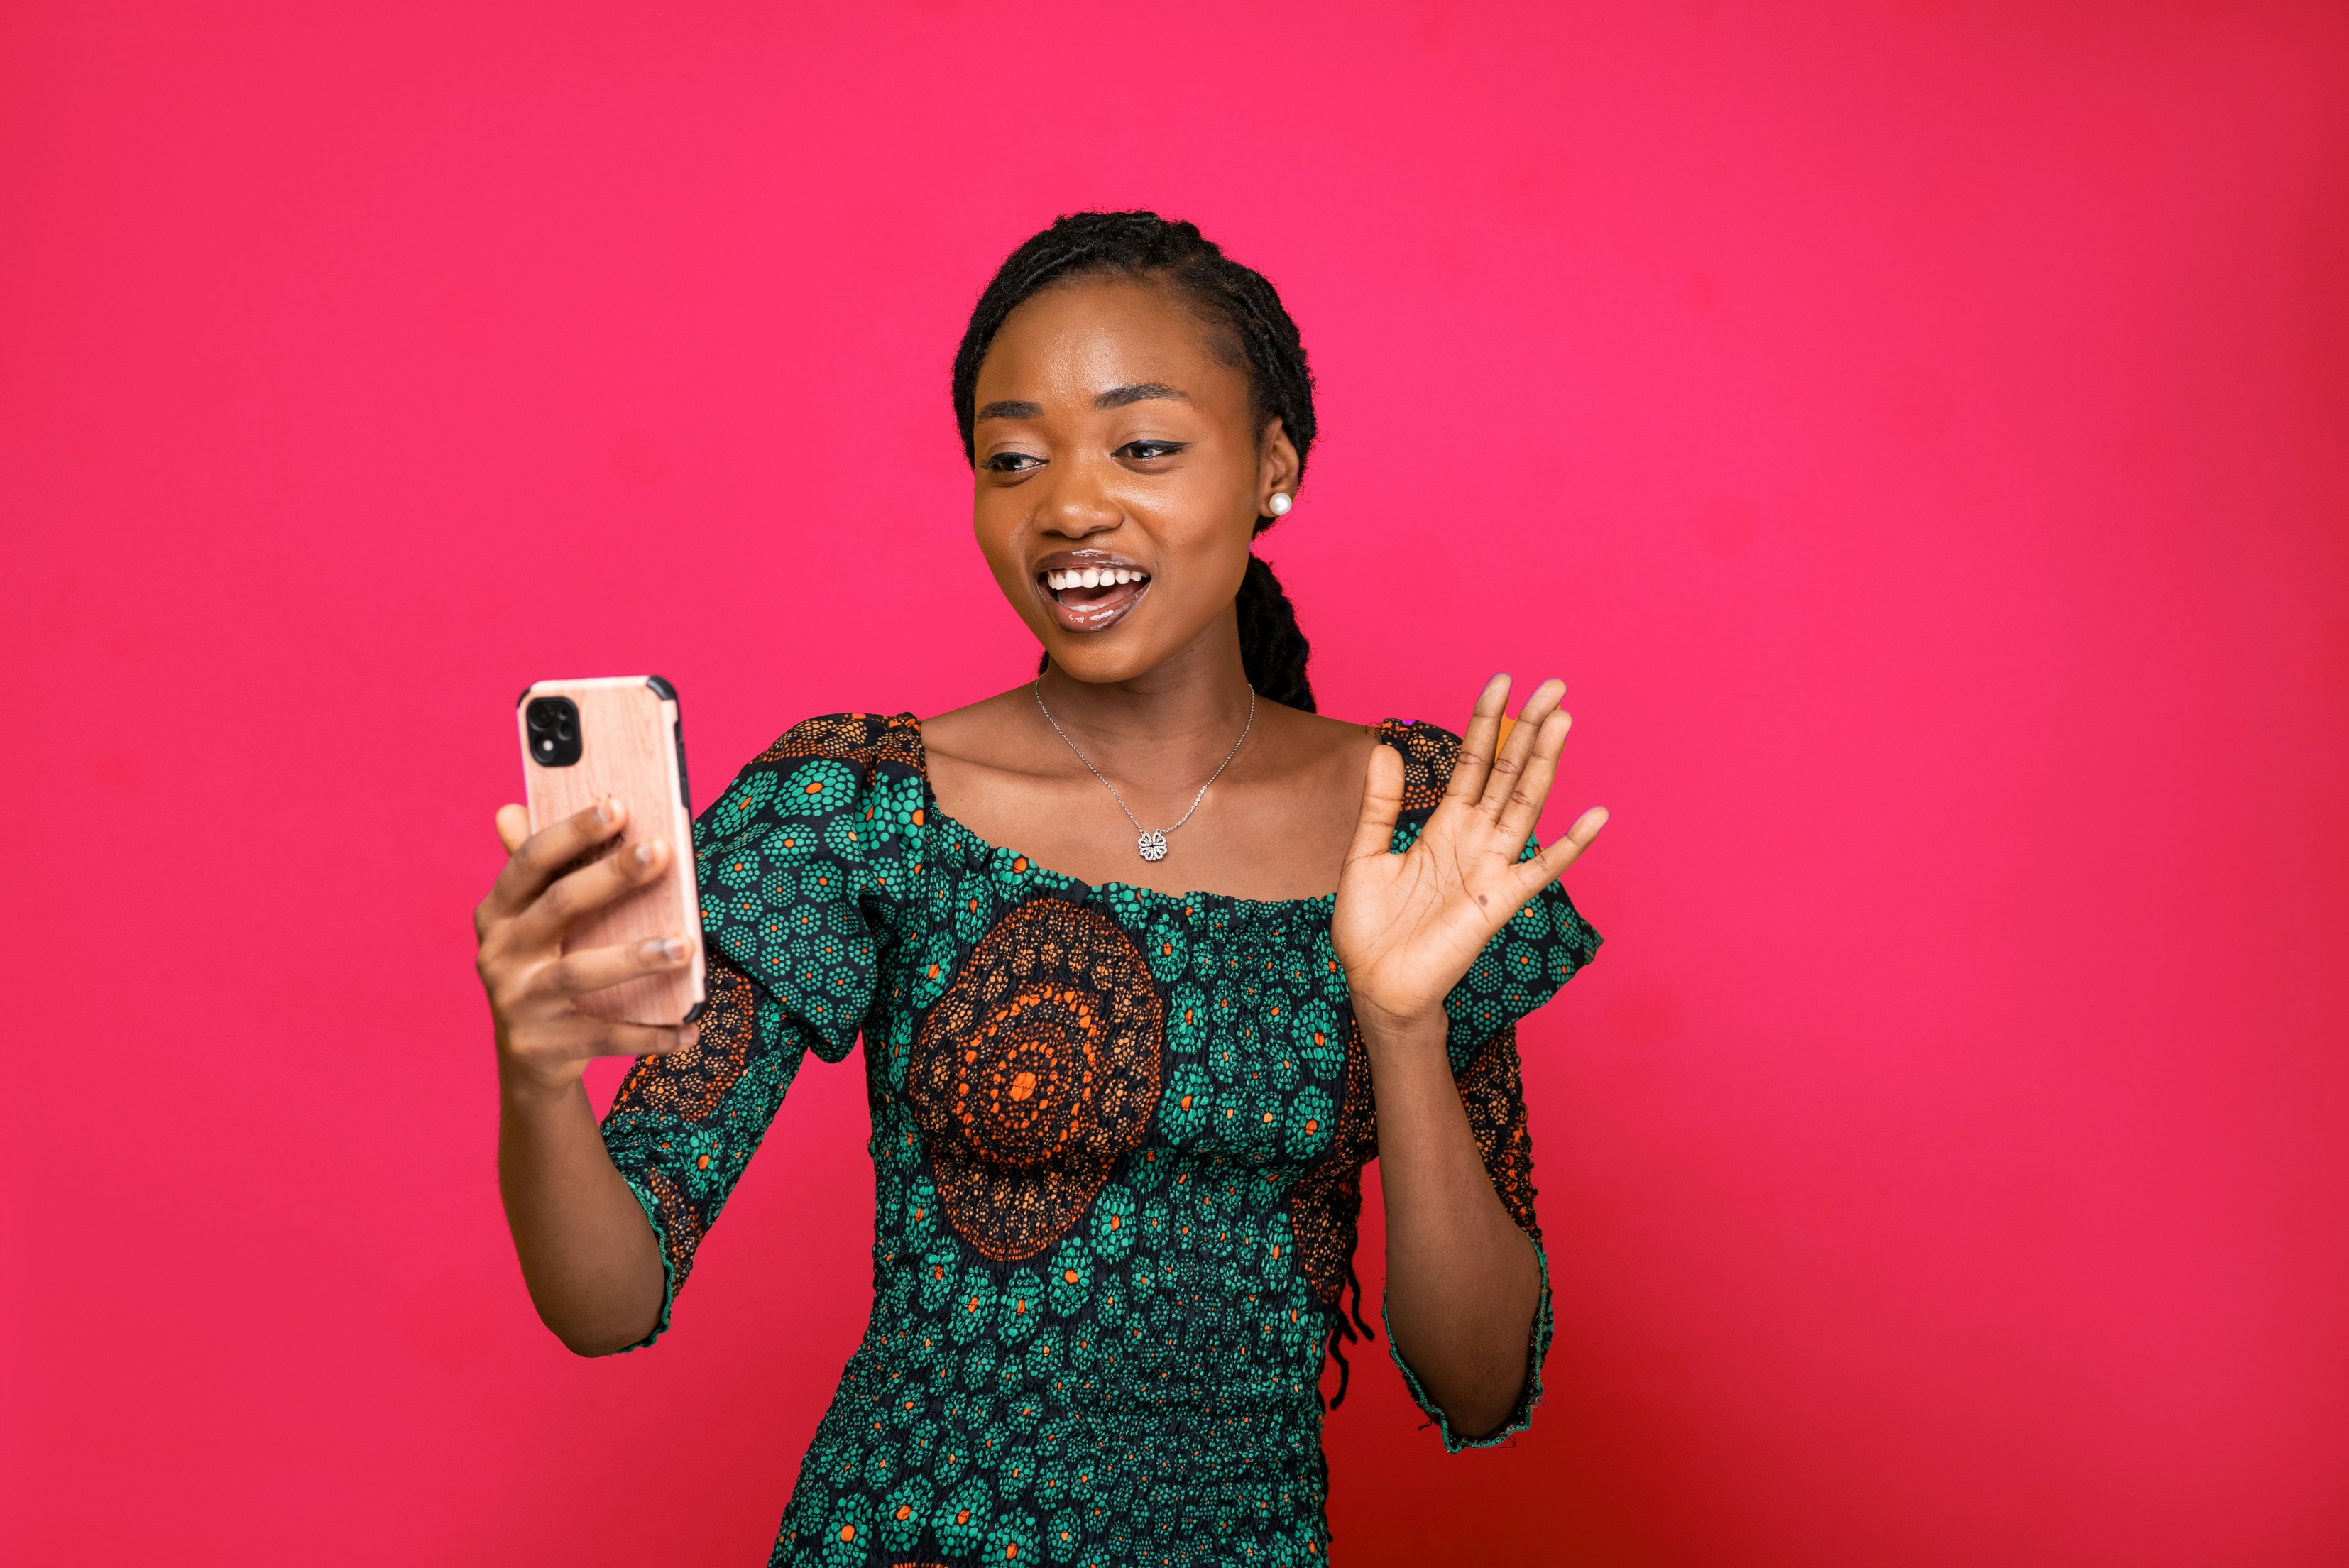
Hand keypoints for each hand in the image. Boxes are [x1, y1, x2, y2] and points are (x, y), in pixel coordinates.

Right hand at [473, 797, 697, 1098]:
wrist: (530, 1059)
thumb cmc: (543, 968)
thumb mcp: (532, 923)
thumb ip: (535, 872)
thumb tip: (511, 809)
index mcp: (497, 915)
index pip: (529, 863)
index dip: (570, 833)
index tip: (617, 806)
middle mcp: (498, 956)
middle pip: (559, 906)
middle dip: (611, 876)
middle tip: (660, 852)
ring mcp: (518, 1004)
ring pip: (580, 973)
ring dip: (636, 957)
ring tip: (686, 945)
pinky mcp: (544, 1047)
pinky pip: (606, 1035)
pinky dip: (650, 1034)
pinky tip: (690, 1028)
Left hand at [1332, 674, 1606, 1036]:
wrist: (1375, 983)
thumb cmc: (1371, 926)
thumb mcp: (1365, 854)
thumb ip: (1381, 804)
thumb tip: (1386, 747)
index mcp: (1444, 825)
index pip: (1471, 762)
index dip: (1485, 723)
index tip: (1501, 681)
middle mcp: (1474, 838)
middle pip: (1507, 772)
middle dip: (1528, 729)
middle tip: (1553, 686)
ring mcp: (1491, 867)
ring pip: (1525, 803)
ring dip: (1545, 763)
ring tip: (1563, 719)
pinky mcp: (1500, 901)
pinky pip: (1542, 868)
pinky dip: (1570, 845)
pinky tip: (1594, 817)